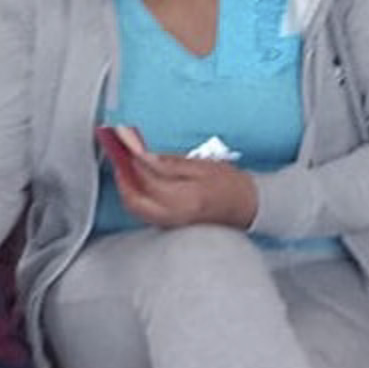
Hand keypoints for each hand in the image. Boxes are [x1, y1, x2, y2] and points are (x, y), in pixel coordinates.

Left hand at [107, 125, 257, 228]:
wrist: (249, 207)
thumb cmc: (230, 185)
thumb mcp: (202, 166)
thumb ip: (168, 163)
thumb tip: (140, 154)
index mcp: (184, 199)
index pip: (146, 180)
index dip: (131, 160)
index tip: (122, 142)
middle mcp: (172, 216)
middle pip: (133, 199)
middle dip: (122, 176)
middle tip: (119, 154)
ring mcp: (168, 224)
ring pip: (135, 207)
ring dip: (127, 186)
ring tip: (126, 164)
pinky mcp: (167, 226)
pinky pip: (142, 212)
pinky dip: (135, 196)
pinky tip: (136, 181)